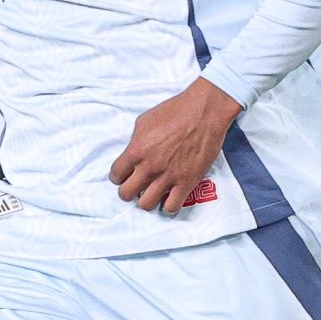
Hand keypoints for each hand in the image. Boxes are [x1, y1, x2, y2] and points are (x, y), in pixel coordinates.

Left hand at [109, 78, 240, 213]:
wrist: (205, 112)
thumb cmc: (175, 111)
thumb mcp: (145, 121)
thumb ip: (135, 141)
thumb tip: (133, 154)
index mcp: (136, 150)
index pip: (116, 175)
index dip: (118, 176)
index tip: (124, 175)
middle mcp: (149, 167)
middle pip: (126, 194)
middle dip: (128, 191)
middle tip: (135, 186)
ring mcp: (168, 177)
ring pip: (146, 204)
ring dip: (146, 200)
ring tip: (151, 193)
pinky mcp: (187, 182)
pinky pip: (171, 207)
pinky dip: (168, 206)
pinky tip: (169, 198)